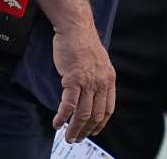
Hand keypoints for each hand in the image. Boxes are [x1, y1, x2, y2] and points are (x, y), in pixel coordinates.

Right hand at [51, 25, 115, 143]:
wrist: (76, 28)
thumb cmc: (84, 43)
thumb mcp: (99, 63)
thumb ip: (98, 79)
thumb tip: (93, 94)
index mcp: (109, 79)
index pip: (108, 109)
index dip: (101, 123)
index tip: (94, 131)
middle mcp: (101, 83)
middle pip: (96, 115)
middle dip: (86, 130)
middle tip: (77, 138)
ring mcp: (87, 82)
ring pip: (82, 113)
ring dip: (74, 128)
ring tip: (68, 136)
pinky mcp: (72, 79)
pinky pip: (68, 105)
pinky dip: (62, 117)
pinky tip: (57, 123)